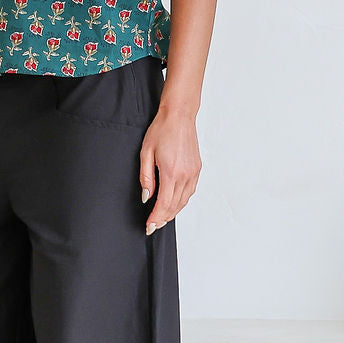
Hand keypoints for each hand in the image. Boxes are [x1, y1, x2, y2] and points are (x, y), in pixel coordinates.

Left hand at [139, 107, 200, 234]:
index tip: (149, 226)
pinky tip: (173, 203)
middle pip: (174, 206)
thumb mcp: (146, 153)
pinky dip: (181, 201)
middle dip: (163, 219)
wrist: (179, 116)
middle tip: (153, 226)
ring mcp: (193, 173)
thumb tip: (146, 197)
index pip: (164, 204)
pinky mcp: (197, 169)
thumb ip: (146, 177)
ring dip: (173, 212)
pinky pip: (190, 192)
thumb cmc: (161, 130)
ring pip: (184, 201)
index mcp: (171, 172)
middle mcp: (185, 175)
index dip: (156, 218)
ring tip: (161, 218)